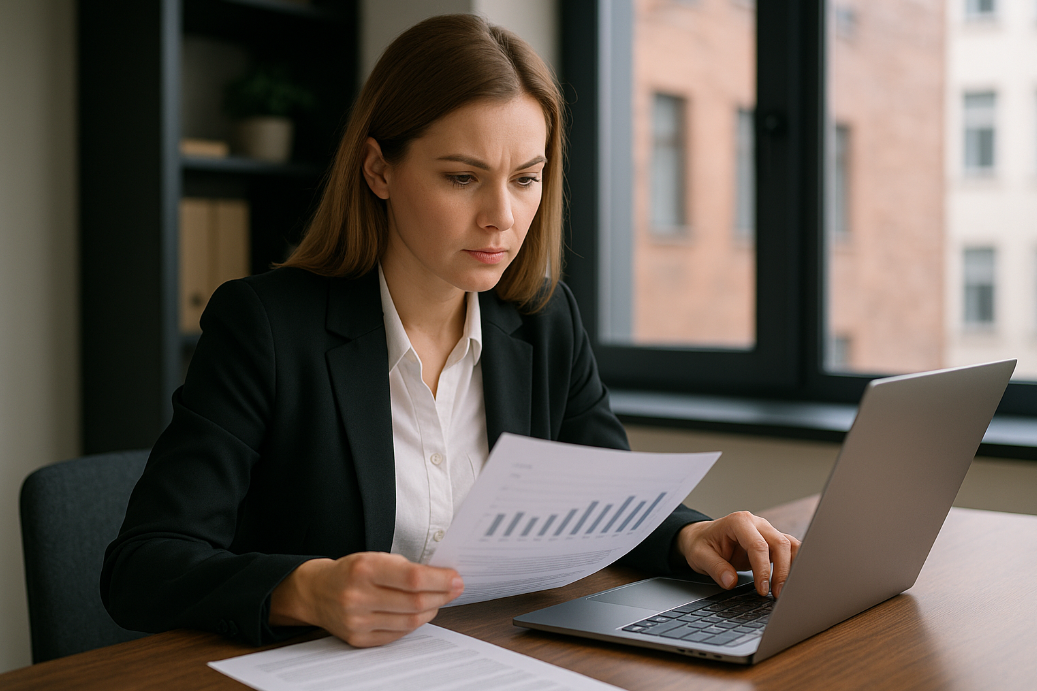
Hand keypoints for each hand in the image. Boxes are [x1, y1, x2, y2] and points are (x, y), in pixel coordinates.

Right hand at [269, 552, 463, 646]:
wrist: (316, 592)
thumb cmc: (351, 571)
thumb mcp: (374, 557)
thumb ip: (405, 567)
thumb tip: (443, 577)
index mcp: (363, 569)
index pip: (412, 577)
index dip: (440, 579)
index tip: (456, 578)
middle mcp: (357, 596)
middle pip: (414, 602)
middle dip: (442, 595)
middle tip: (455, 588)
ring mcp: (357, 621)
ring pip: (410, 621)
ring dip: (432, 610)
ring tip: (440, 600)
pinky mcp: (358, 639)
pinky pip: (397, 634)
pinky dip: (414, 623)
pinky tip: (421, 613)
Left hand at [676, 512, 799, 597]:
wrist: (702, 537)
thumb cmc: (702, 544)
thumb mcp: (700, 556)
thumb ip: (715, 568)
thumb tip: (731, 582)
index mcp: (738, 522)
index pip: (758, 545)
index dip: (763, 569)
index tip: (762, 590)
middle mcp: (756, 523)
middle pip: (780, 543)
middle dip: (782, 571)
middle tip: (777, 594)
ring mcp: (766, 531)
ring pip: (790, 545)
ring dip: (792, 568)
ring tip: (786, 590)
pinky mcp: (772, 541)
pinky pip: (790, 550)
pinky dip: (794, 564)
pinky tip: (790, 581)